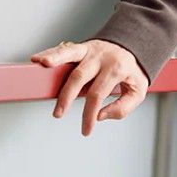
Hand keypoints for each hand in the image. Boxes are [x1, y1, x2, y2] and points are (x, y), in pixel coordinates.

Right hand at [30, 39, 148, 136]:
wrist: (134, 46)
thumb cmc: (132, 71)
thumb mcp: (137, 91)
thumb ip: (122, 107)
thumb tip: (99, 116)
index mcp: (117, 68)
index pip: (98, 94)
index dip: (89, 115)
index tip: (85, 130)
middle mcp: (102, 57)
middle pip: (80, 76)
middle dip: (67, 96)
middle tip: (58, 114)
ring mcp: (91, 49)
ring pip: (71, 54)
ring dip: (55, 58)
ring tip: (42, 65)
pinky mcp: (83, 46)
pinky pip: (65, 49)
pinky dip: (51, 53)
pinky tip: (38, 58)